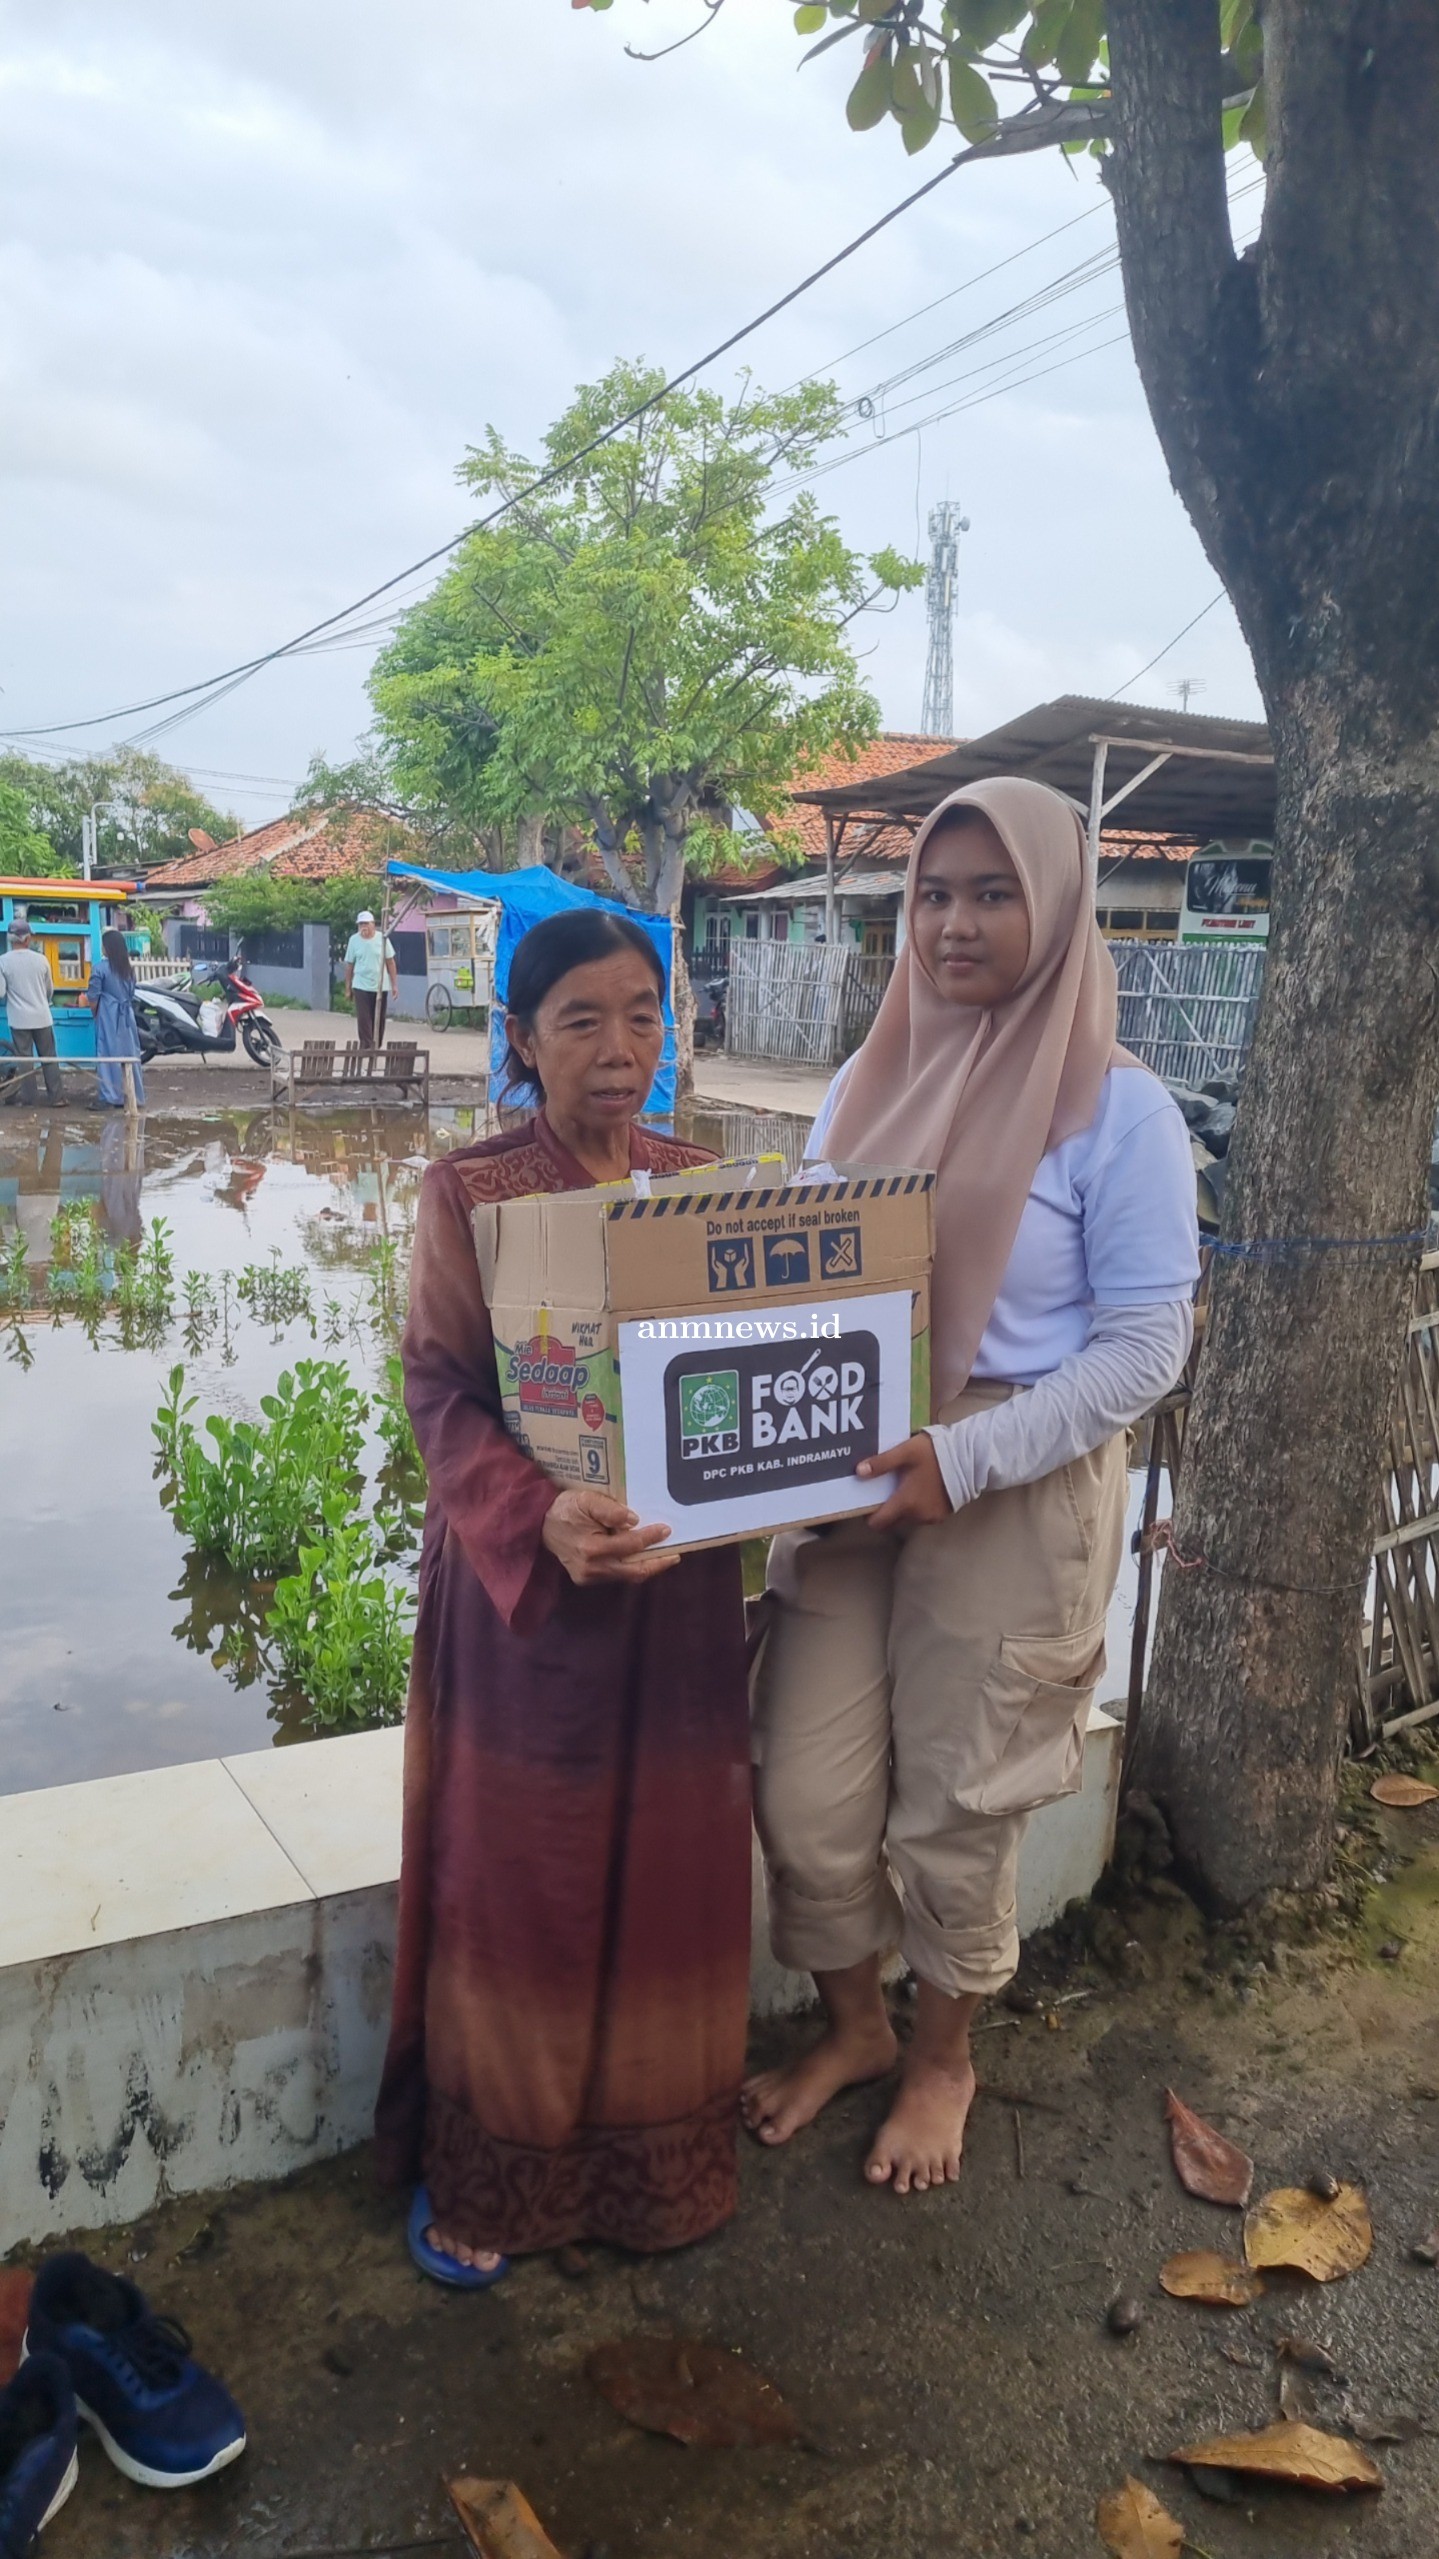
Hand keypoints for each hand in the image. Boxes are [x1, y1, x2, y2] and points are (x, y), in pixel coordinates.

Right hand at [542, 1487, 678, 1585]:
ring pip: (626, 1576)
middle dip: (656, 1564)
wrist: (539, 1523)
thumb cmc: (565, 1508)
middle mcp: (591, 1568)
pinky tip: (640, 1557)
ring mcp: (588, 1577)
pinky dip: (630, 1567)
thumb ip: (609, 1509)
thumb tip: (634, 1520)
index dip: (651, 1538)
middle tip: (675, 1555)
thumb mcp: (585, 1499)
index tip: (666, 1530)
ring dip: (645, 1566)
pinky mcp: (586, 1579)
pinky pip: (615, 1575)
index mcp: (591, 1548)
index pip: (630, 1545)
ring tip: (662, 1555)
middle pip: (633, 1572)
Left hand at [857, 1433, 951, 1533]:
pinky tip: (920, 1489)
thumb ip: (882, 1463)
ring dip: (904, 1508)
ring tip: (903, 1487)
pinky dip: (918, 1506)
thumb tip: (859, 1472)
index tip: (867, 1503)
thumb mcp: (906, 1452)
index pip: (878, 1523)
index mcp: (906, 1503)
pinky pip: (924, 1515)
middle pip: (893, 1522)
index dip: (869, 1516)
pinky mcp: (944, 1514)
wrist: (970, 1459)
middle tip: (884, 1492)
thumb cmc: (936, 1454)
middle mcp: (918, 1516)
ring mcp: (932, 1517)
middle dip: (886, 1512)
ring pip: (909, 1519)